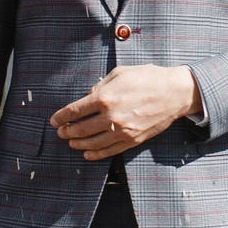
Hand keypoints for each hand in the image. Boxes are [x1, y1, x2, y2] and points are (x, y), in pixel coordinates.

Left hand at [53, 66, 199, 159]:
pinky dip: (96, 154)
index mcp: (105, 97)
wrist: (173, 93)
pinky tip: (87, 153)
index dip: (62, 117)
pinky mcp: (132, 140)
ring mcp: (122, 131)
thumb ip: (100, 86)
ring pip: (93, 143)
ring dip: (79, 144)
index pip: (75, 111)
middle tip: (61, 132)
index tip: (54, 120)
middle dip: (67, 132)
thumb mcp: (119, 73)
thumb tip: (88, 97)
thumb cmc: (147, 78)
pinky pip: (110, 150)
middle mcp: (111, 116)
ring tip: (71, 143)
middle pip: (81, 129)